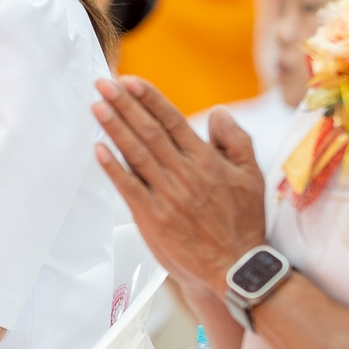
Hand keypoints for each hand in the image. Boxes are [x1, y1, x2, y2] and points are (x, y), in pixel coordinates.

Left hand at [91, 76, 267, 299]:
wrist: (234, 267)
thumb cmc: (242, 220)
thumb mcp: (251, 175)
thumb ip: (235, 140)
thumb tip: (218, 112)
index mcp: (206, 160)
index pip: (172, 121)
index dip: (149, 99)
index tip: (129, 81)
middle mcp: (185, 173)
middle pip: (149, 131)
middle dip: (124, 104)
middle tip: (102, 84)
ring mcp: (167, 194)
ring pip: (136, 154)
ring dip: (114, 127)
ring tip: (97, 106)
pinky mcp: (152, 217)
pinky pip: (128, 186)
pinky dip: (112, 167)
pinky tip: (98, 148)